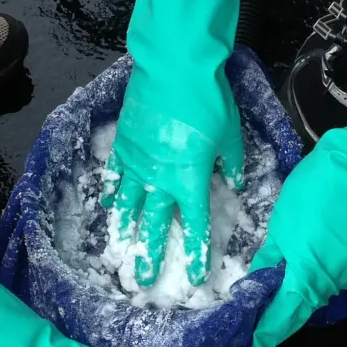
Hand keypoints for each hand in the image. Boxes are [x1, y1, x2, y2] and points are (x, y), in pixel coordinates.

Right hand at [103, 0, 247, 286]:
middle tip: (141, 281)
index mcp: (192, 179)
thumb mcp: (231, 135)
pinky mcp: (123, 142)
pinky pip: (115, 172)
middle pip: (155, 224)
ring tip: (119, 250)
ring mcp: (137, 160)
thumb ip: (232, 164)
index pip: (196, 225)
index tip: (195, 277)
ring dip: (124, 228)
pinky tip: (109, 201)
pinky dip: (112, 188)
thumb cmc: (208, 99)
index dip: (196, 253)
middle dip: (150, 254)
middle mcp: (161, 177)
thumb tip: (236, 185)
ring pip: (128, 203)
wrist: (174, 66)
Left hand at [248, 97, 346, 346]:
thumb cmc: (319, 188)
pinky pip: (344, 266)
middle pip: (305, 301)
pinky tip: (326, 234)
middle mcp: (335, 281)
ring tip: (302, 246)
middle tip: (267, 291)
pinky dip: (331, 258)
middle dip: (287, 299)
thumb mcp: (282, 219)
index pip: (283, 319)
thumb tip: (260, 280)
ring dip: (311, 273)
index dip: (267, 337)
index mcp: (308, 275)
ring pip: (326, 282)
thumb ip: (272, 256)